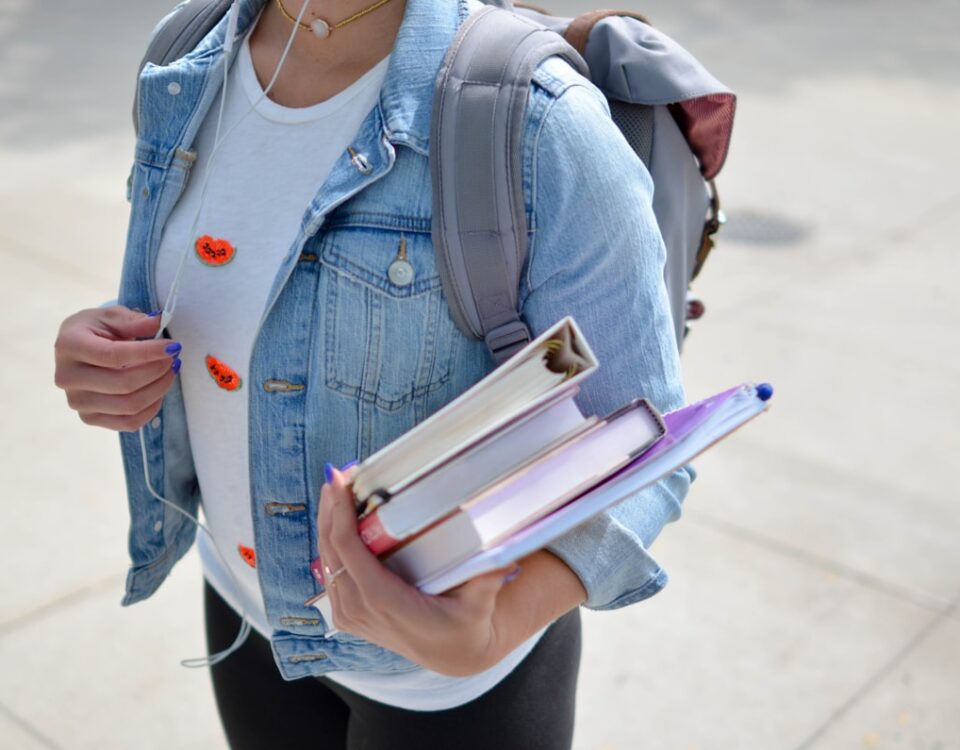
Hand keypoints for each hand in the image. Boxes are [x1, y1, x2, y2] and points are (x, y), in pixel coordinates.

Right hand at [54, 306, 180, 431]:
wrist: (78, 349)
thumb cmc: (96, 330)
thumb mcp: (112, 316)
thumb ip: (135, 321)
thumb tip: (159, 322)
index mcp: (69, 346)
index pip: (113, 355)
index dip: (148, 353)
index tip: (173, 346)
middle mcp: (67, 377)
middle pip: (124, 384)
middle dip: (157, 371)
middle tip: (174, 359)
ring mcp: (77, 402)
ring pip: (129, 406)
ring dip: (159, 389)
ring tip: (170, 372)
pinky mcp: (89, 418)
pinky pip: (128, 423)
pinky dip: (151, 409)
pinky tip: (158, 391)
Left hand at [317, 465, 515, 676]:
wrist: (453, 654)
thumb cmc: (465, 625)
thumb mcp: (479, 605)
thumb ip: (487, 580)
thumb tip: (505, 557)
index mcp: (384, 602)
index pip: (348, 551)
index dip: (339, 514)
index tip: (340, 481)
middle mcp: (360, 610)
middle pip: (330, 550)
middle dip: (330, 509)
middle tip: (337, 474)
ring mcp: (350, 615)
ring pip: (325, 560)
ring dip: (327, 522)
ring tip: (336, 488)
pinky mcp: (348, 615)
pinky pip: (330, 572)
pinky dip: (330, 543)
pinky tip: (336, 519)